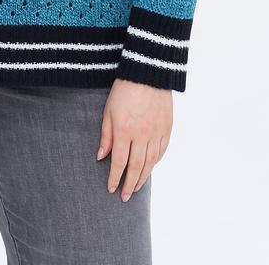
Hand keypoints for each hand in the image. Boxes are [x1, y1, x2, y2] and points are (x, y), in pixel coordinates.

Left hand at [97, 77, 171, 200]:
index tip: (111, 189)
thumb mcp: (108, 110)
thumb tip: (101, 157)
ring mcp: (156, 132)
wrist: (148, 72)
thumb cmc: (124, 89)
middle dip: (129, 184)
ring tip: (136, 187)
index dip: (114, 177)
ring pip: (151, 162)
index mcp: (124, 130)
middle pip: (136, 167)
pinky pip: (162, 151)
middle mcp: (142, 135)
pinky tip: (150, 167)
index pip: (119, 162)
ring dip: (143, 177)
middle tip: (125, 196)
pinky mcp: (167, 128)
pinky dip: (155, 162)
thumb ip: (106, 135)